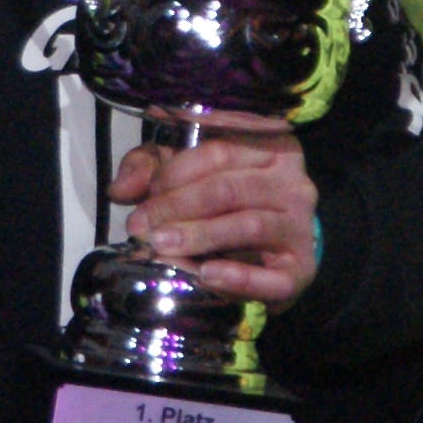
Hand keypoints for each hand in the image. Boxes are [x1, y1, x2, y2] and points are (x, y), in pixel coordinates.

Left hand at [109, 120, 318, 309]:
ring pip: (249, 224)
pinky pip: (272, 276)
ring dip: (200, 236)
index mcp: (270, 145)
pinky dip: (239, 276)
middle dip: (177, 206)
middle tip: (140, 227)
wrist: (275, 254)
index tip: (143, 194)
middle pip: (230, 188)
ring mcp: (301, 225)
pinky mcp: (301, 269)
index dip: (175, 172)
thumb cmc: (225, 204)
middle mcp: (292, 181)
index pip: (220, 149)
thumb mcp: (185, 173)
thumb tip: (121, 189)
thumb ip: (151, 169)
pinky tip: (206, 274)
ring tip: (160, 247)